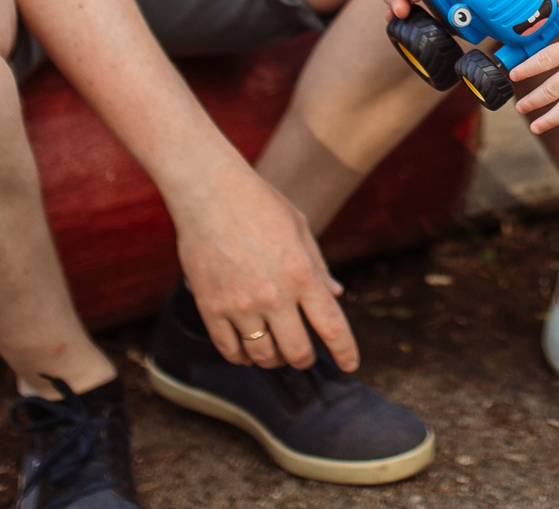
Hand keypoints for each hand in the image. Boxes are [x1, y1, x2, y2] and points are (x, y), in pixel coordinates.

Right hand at [166, 150, 356, 372]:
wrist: (209, 192)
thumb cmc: (260, 204)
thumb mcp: (300, 229)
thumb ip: (318, 267)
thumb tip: (335, 295)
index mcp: (302, 274)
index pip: (332, 328)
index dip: (345, 352)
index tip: (349, 365)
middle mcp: (274, 295)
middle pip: (297, 351)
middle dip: (305, 359)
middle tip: (305, 355)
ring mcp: (240, 304)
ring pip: (263, 356)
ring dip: (274, 358)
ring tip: (275, 349)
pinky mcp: (211, 307)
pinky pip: (229, 349)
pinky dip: (242, 356)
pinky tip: (247, 349)